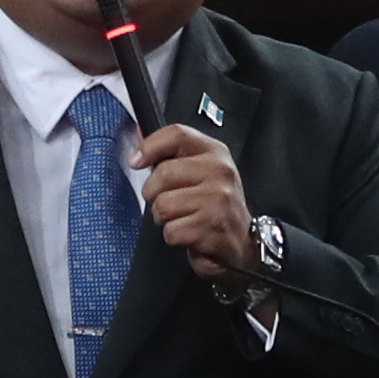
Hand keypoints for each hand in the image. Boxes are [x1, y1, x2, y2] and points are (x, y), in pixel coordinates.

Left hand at [134, 122, 261, 281]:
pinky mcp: (211, 226)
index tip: (137, 161)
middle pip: (163, 173)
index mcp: (216, 153)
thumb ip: (172, 157)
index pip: (177, 135)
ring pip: (163, 204)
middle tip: (167, 202)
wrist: (241, 243)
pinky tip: (190, 234)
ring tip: (182, 218)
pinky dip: (174, 237)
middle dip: (154, 193)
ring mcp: (218, 199)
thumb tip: (138, 146)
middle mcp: (220, 172)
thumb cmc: (215, 207)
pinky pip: (171, 230)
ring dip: (164, 218)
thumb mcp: (201, 173)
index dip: (150, 146)